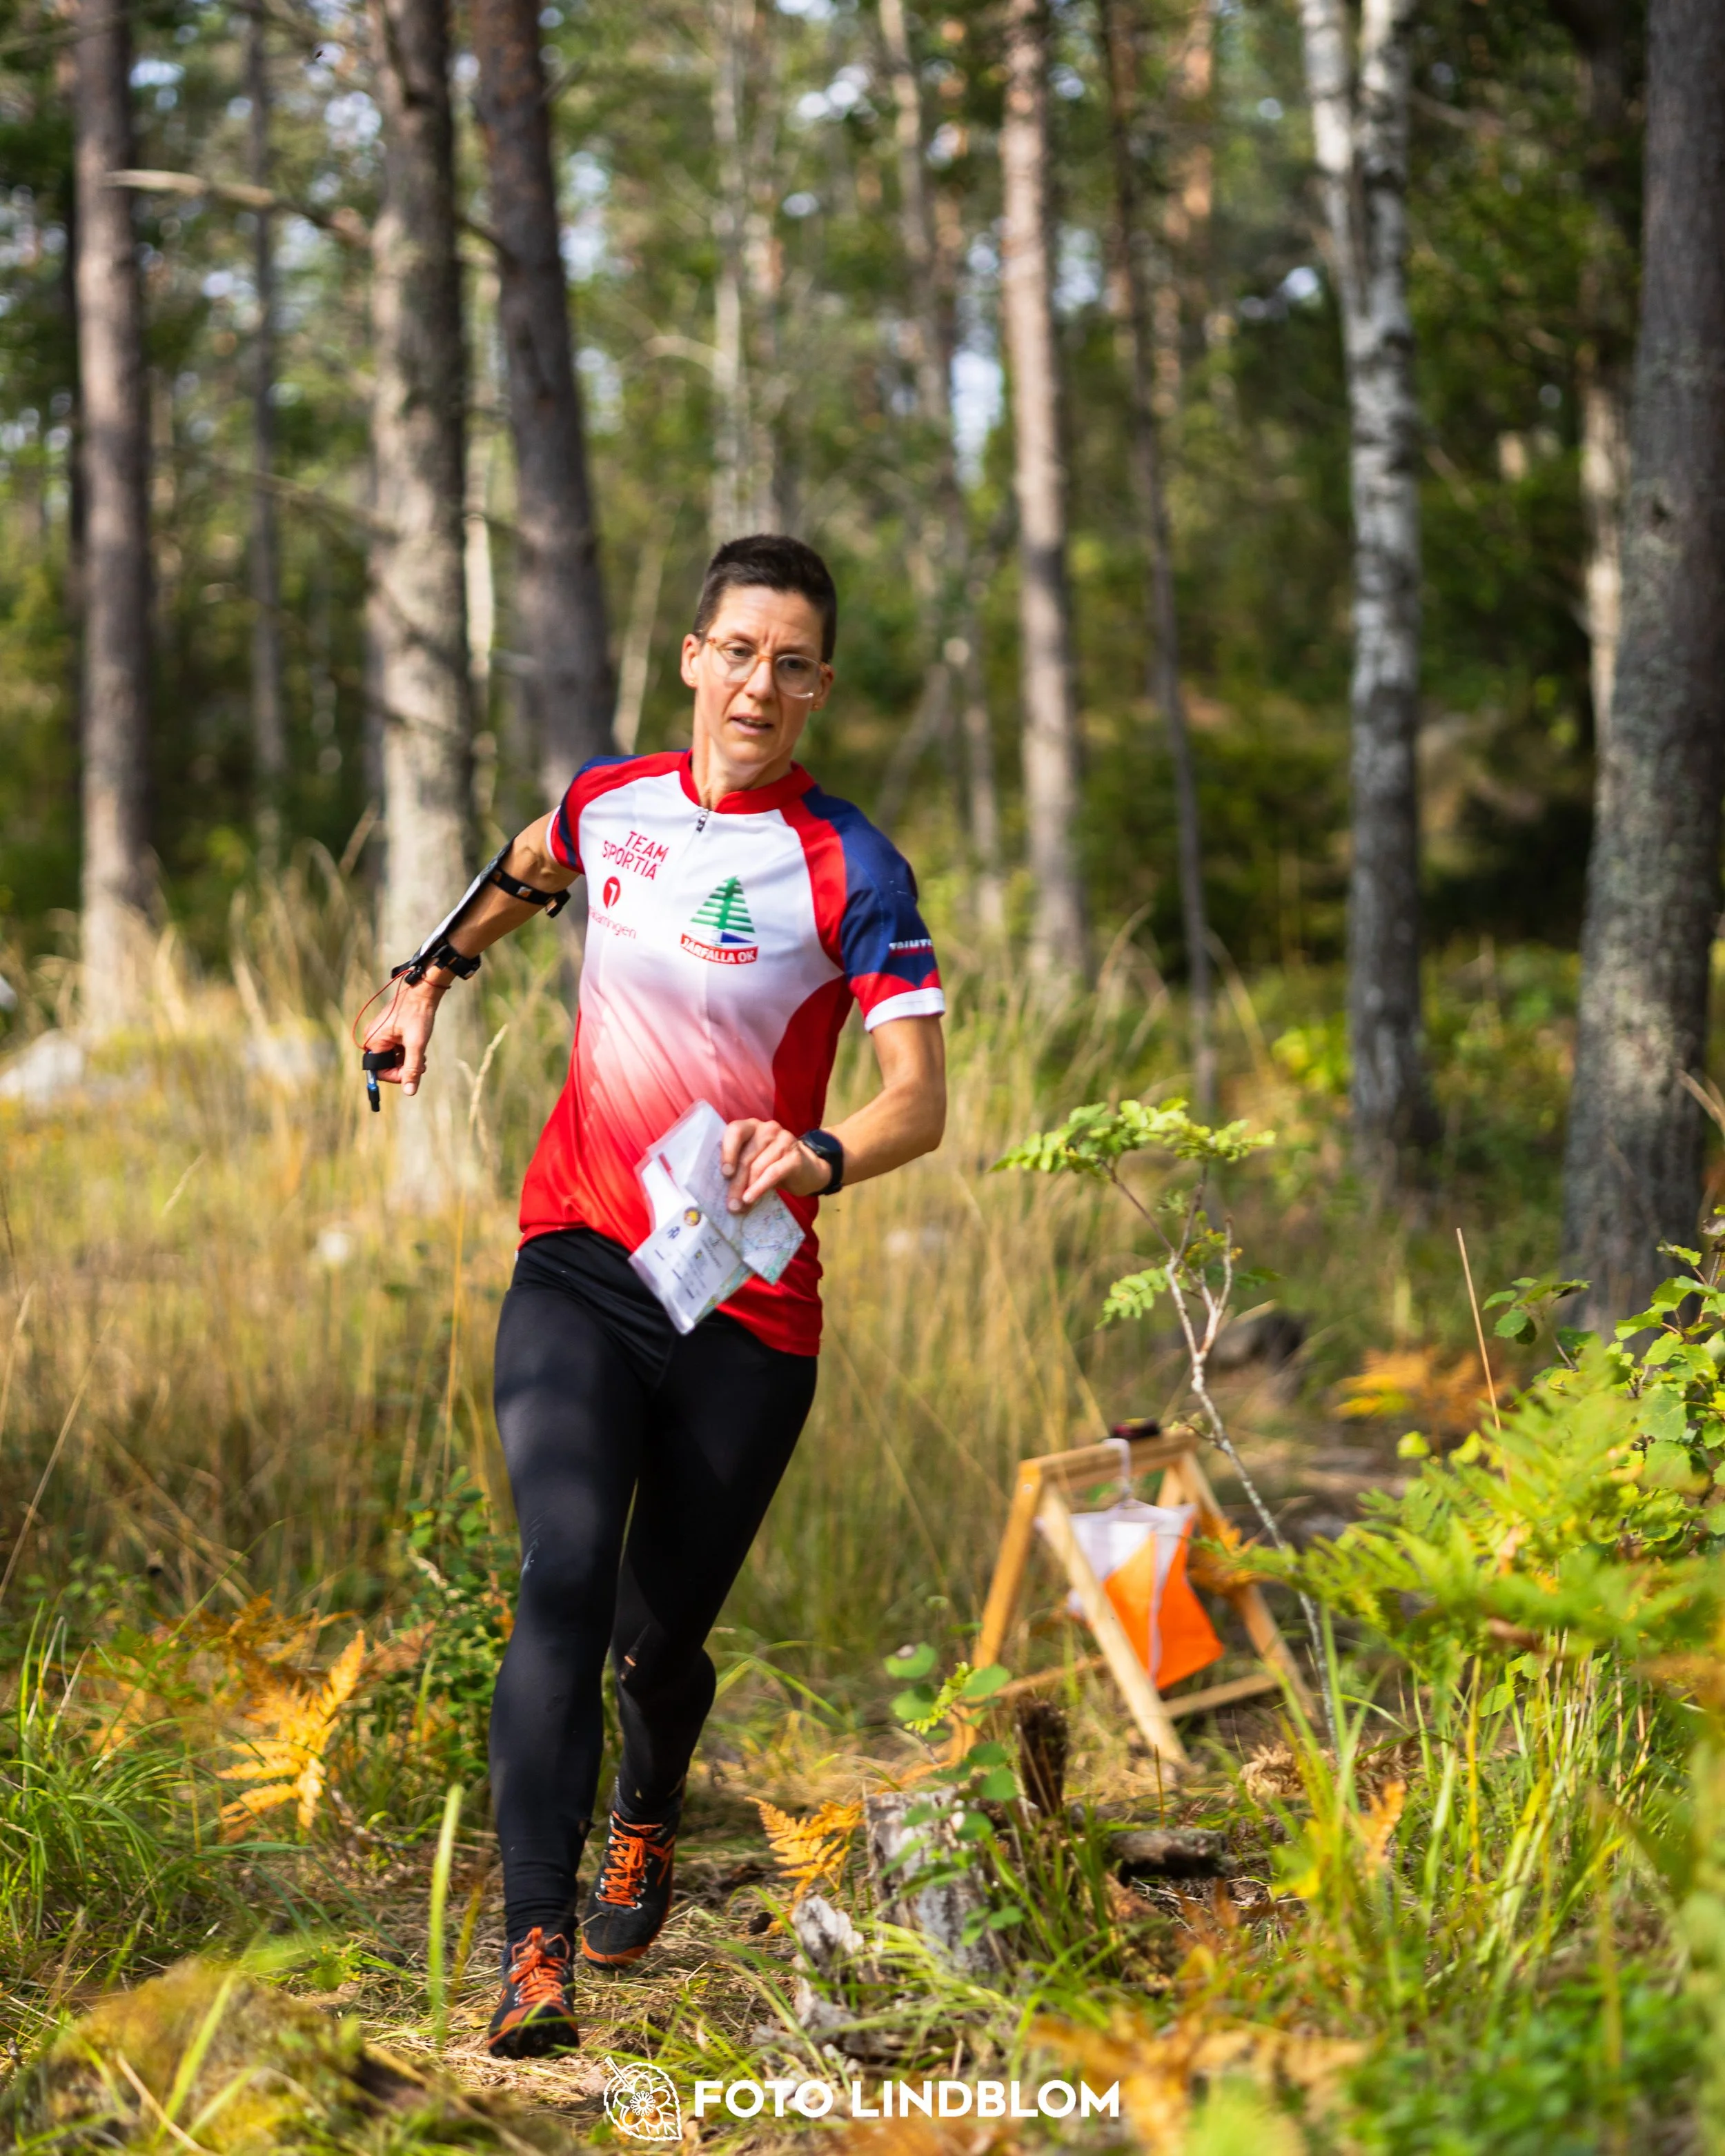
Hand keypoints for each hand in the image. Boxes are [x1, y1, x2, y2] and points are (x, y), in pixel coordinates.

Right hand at [362, 977, 446, 1096]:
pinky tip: (419, 1048)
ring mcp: (381, 1033)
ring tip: (422, 1056)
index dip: (395, 1076)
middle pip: (386, 1065)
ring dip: (408, 1061)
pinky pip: (395, 1049)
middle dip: (403, 1068)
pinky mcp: (389, 1030)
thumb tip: (409, 1092)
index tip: (412, 1074)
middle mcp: (374, 1037)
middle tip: (421, 1065)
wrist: (423, 991)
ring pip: (392, 1058)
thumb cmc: (418, 1015)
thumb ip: (412, 1069)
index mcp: (374, 1040)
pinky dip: (407, 1052)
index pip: (378, 1071)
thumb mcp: (417, 1045)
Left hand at [720, 1118, 832, 1209]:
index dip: (727, 1151)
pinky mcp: (795, 1157)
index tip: (724, 1173)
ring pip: (758, 1167)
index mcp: (752, 1126)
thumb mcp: (755, 1161)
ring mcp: (784, 1140)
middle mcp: (768, 1129)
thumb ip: (739, 1167)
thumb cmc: (773, 1165)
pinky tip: (751, 1199)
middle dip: (736, 1182)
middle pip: (746, 1156)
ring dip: (746, 1189)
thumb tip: (720, 1191)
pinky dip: (760, 1188)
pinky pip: (773, 1173)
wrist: (809, 1170)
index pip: (735, 1131)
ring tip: (739, 1207)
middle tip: (730, 1203)